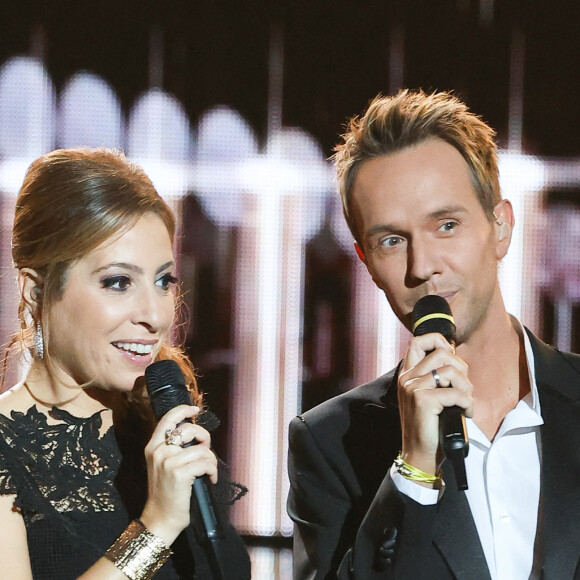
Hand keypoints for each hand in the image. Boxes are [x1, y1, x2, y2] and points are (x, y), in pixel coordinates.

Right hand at [140, 405, 217, 545]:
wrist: (160, 519)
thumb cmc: (166, 493)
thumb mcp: (162, 466)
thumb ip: (172, 448)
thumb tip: (193, 435)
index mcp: (153, 447)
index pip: (168, 419)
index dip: (183, 410)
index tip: (194, 409)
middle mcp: (159, 451)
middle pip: (189, 430)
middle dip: (204, 438)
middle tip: (206, 452)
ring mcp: (168, 461)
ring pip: (202, 449)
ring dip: (211, 460)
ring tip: (209, 471)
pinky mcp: (179, 473)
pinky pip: (206, 463)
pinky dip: (212, 471)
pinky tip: (210, 479)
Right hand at [397, 333, 473, 479]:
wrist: (420, 454)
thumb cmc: (429, 426)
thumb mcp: (427, 396)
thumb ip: (435, 377)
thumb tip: (456, 360)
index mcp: (407, 374)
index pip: (418, 341)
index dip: (438, 341)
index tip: (451, 357)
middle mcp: (407, 378)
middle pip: (442, 353)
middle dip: (461, 368)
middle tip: (463, 387)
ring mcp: (413, 388)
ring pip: (451, 371)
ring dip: (466, 387)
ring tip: (465, 402)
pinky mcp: (423, 400)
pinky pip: (456, 393)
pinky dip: (468, 403)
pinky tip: (466, 413)